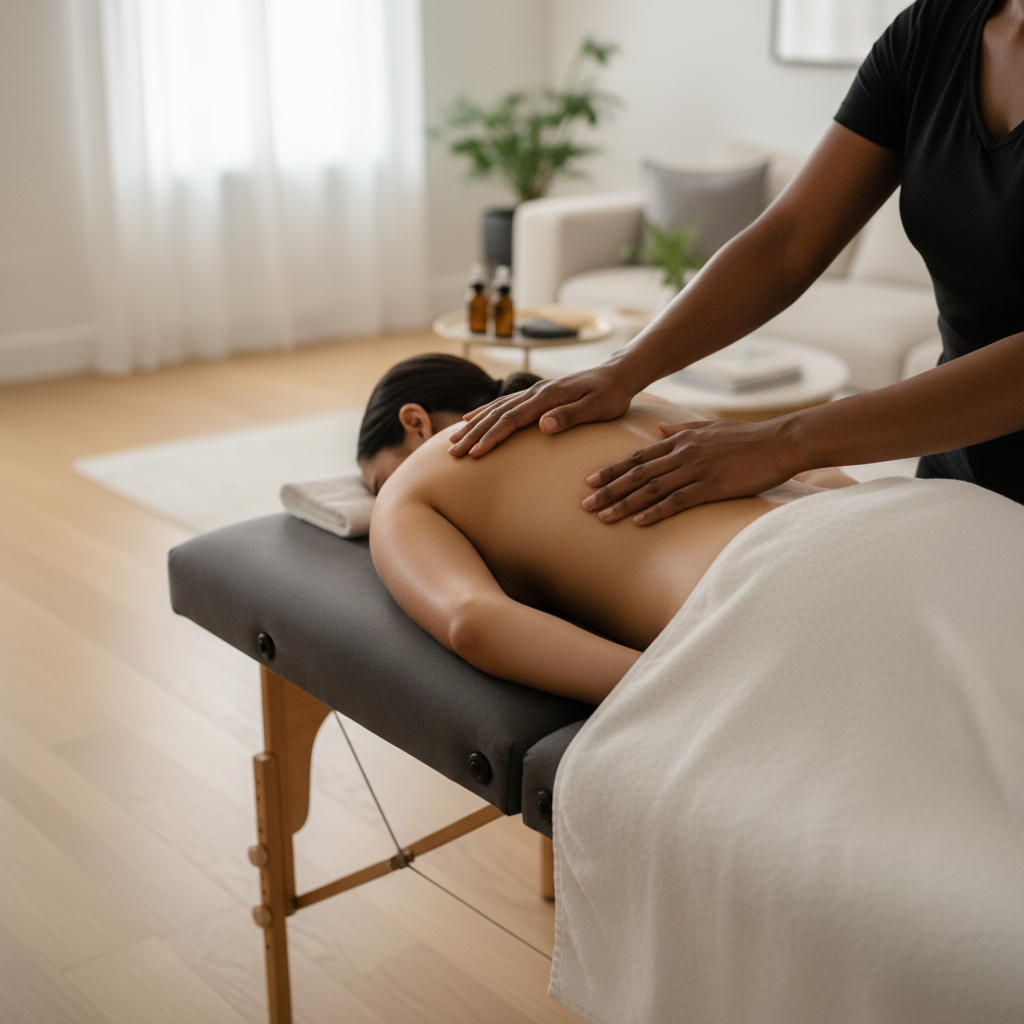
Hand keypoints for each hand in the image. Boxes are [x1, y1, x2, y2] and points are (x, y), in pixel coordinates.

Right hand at [448, 364, 635, 456]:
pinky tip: (470, 419)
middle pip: (497, 414)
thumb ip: (571, 416)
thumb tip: (543, 425)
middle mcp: (536, 392)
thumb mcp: (598, 408)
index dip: (491, 437)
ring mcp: (534, 392)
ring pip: (495, 409)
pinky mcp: (536, 394)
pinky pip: (503, 404)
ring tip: (453, 440)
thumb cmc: (612, 395)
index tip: (475, 454)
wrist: (618, 374)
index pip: (512, 419)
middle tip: (452, 453)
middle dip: (473, 434)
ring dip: (473, 425)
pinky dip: (483, 412)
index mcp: (548, 397)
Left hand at [582, 418, 798, 524]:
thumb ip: (683, 430)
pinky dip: (656, 511)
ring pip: (651, 488)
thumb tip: (660, 430)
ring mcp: (696, 469)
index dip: (612, 469)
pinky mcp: (712, 486)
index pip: (638, 456)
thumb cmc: (747, 439)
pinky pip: (677, 501)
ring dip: (624, 504)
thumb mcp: (711, 428)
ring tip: (603, 517)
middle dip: (609, 489)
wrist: (779, 443)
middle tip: (585, 503)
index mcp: (681, 440)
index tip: (590, 480)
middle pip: (637, 473)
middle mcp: (683, 453)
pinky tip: (638, 522)